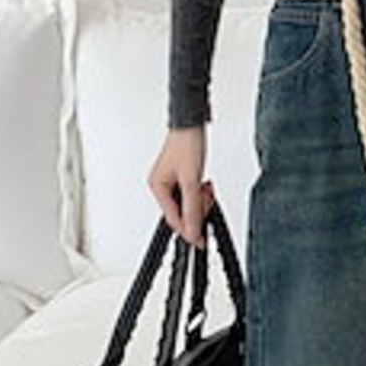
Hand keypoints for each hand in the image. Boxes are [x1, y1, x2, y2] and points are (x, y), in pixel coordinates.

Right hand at [148, 125, 211, 245]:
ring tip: (206, 187)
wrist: (192, 123)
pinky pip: (190, 194)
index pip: (173, 218)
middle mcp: (161, 185)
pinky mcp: (180, 176)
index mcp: (157, 187)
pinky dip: (199, 193)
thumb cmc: (187, 144)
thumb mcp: (192, 181)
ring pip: (188, 203)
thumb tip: (192, 232)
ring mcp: (170, 181)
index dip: (189, 230)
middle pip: (181, 212)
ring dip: (200, 200)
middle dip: (197, 208)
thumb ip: (192, 208)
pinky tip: (205, 185)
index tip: (201, 242)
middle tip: (207, 196)